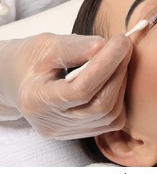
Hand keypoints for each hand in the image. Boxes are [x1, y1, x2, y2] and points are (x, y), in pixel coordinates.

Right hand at [0, 33, 131, 139]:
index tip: (121, 41)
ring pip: (110, 114)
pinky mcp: (80, 132)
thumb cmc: (28, 60)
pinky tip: (114, 77)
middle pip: (99, 105)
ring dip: (121, 82)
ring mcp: (67, 132)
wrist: (16, 80)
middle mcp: (53, 123)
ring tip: (118, 58)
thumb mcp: (45, 45)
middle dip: (118, 72)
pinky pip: (112, 120)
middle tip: (123, 45)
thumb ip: (75, 47)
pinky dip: (119, 96)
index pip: (80, 90)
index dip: (106, 65)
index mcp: (36, 101)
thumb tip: (104, 46)